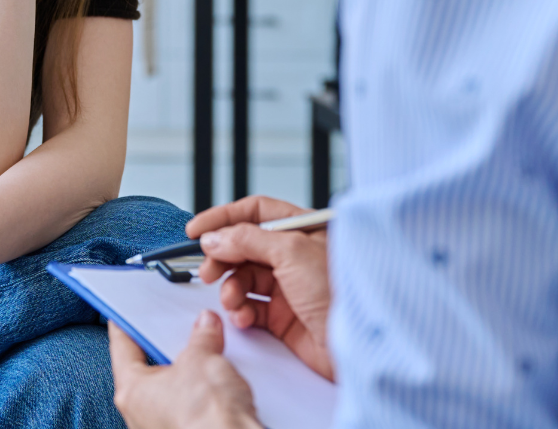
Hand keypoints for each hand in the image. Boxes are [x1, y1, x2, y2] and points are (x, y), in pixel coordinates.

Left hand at [109, 313, 260, 428]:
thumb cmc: (207, 418)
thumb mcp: (202, 358)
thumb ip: (201, 337)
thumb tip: (205, 326)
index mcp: (131, 393)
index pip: (122, 347)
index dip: (125, 324)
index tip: (125, 312)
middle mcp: (141, 416)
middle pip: (148, 369)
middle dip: (166, 347)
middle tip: (180, 326)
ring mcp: (163, 428)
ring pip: (171, 389)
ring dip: (187, 372)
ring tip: (207, 351)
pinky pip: (189, 406)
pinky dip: (200, 392)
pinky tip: (217, 381)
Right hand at [188, 196, 333, 380]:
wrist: (360, 345)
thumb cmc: (340, 291)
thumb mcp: (291, 252)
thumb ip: (247, 240)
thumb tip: (215, 237)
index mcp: (302, 228)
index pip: (255, 212)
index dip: (224, 218)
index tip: (197, 229)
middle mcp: (295, 254)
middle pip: (245, 245)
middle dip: (223, 257)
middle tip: (208, 269)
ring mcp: (289, 285)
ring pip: (244, 278)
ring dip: (231, 288)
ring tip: (232, 299)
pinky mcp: (284, 316)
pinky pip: (250, 307)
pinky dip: (241, 311)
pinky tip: (243, 317)